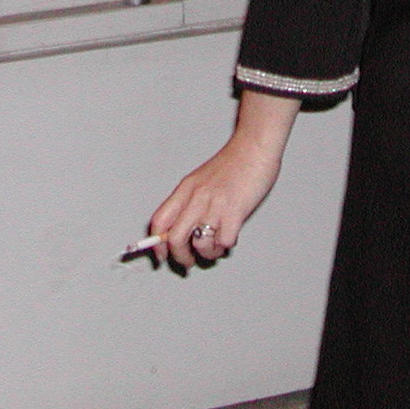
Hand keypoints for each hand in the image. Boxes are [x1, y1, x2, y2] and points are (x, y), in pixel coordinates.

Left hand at [146, 92, 298, 266]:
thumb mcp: (202, 180)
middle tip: (189, 262)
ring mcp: (215, 206)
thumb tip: (180, 230)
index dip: (156, 244)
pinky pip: (224, 242)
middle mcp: (196, 198)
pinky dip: (227, 245)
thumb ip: (190, 201)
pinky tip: (231, 235)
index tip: (161, 256)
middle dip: (181, 257)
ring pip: (200, 245)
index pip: (159, 221)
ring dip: (209, 253)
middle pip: (174, 239)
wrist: (254, 146)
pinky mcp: (234, 212)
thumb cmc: (233, 163)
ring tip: (216, 246)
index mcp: (185, 189)